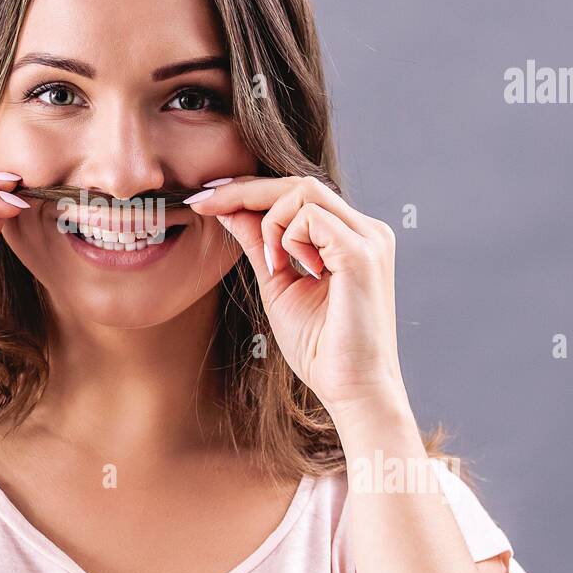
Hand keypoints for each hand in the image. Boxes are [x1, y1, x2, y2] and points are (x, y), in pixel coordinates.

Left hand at [185, 175, 410, 425]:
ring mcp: (369, 239)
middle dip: (245, 190)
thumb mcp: (278, 284)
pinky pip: (311, 217)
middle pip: (300, 183)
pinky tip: (287, 268)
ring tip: (274, 265)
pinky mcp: (362, 254)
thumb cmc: (321, 347)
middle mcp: (366, 230)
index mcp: (351, 236)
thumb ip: (260, 244)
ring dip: (271, 222)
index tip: (206, 200)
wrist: (350, 389)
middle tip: (204, 204)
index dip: (250, 190)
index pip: (299, 193)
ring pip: (304, 191)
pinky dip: (287, 237)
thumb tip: (230, 211)